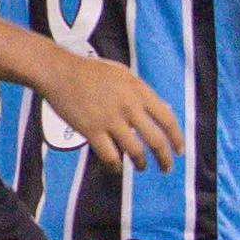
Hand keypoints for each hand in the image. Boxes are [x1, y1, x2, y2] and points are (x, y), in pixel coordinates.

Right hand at [36, 50, 183, 172]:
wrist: (60, 72)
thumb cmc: (92, 71)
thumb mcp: (125, 75)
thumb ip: (144, 92)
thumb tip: (165, 109)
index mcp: (140, 92)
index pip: (167, 119)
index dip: (177, 138)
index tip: (179, 151)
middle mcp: (130, 107)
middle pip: (155, 140)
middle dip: (164, 158)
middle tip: (166, 168)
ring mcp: (110, 120)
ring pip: (134, 151)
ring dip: (141, 163)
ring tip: (141, 167)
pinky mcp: (91, 131)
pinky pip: (109, 156)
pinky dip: (115, 166)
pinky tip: (116, 168)